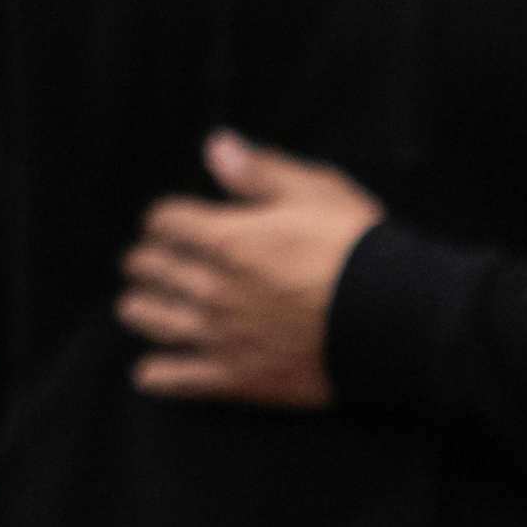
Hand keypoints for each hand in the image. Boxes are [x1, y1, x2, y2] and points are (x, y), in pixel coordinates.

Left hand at [121, 133, 374, 407]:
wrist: (392, 320)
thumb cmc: (357, 251)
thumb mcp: (316, 192)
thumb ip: (260, 172)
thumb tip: (216, 147)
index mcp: (227, 239)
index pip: (164, 220)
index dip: (164, 217)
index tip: (170, 221)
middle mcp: (212, 288)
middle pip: (151, 268)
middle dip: (146, 259)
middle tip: (147, 261)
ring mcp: (221, 335)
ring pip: (154, 319)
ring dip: (139, 308)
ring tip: (134, 305)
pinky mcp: (238, 378)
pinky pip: (181, 379)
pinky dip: (158, 375)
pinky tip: (147, 372)